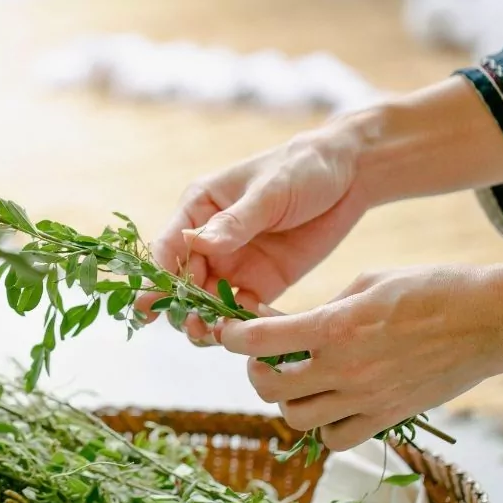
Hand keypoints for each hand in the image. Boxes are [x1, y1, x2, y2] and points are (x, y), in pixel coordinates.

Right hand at [137, 125, 369, 342]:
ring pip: (206, 303)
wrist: (352, 175)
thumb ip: (236, 221)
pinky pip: (241, 311)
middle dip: (182, 307)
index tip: (150, 305)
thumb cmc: (304, 167)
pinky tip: (248, 335)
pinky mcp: (261, 283)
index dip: (157, 277)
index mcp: (200, 209)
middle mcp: (210, 241)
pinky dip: (240, 325)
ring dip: (205, 322)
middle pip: (183, 282)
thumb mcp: (270, 191)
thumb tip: (198, 243)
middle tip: (192, 326)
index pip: (168, 247)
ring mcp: (234, 265)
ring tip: (212, 335)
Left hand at [214, 265, 502, 450]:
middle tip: (268, 358)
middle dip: (258, 370)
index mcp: (335, 326)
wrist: (491, 320)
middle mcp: (344, 368)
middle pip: (269, 386)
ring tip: (300, 381)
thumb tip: (287, 325)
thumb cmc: (432, 288)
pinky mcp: (387, 416)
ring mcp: (365, 398)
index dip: (234, 337)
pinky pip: (335, 439)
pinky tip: (332, 404)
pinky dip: (324, 427)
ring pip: (296, 418)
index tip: (231, 332)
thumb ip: (324, 307)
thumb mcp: (368, 282)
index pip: (260, 341)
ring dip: (288, 400)